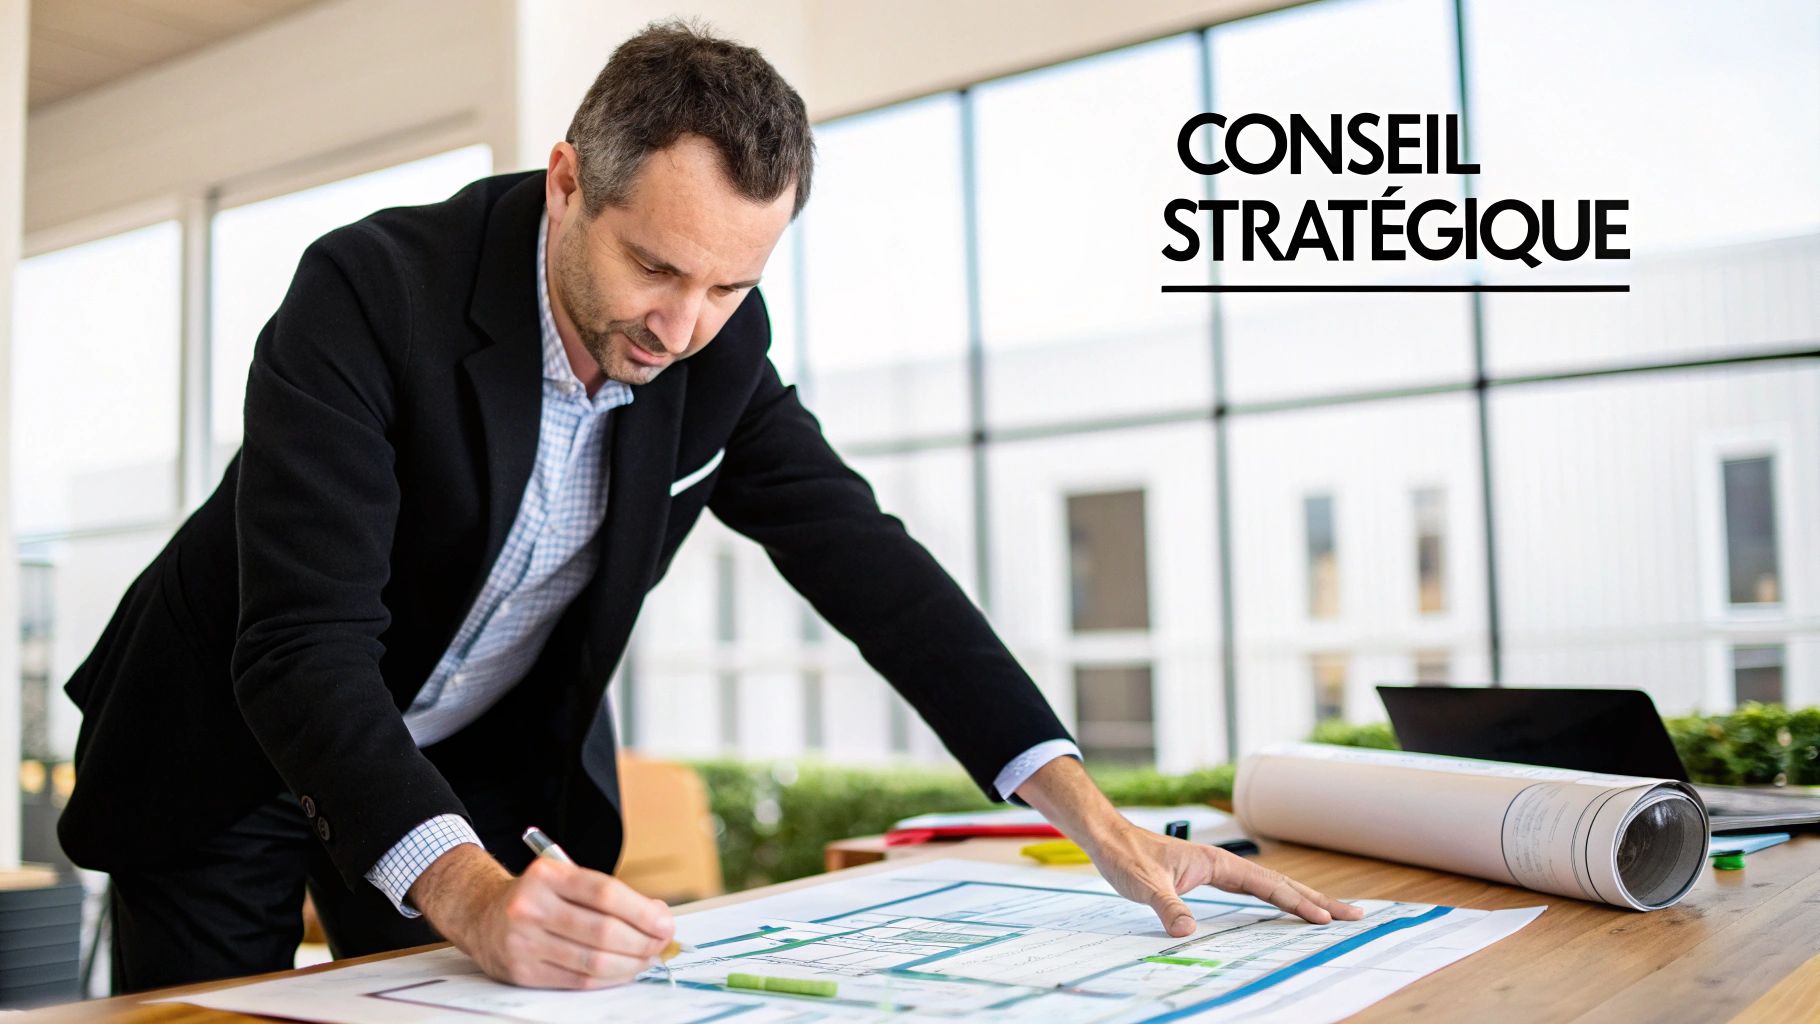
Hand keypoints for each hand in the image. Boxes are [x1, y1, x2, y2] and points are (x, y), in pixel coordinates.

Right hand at [410, 844, 675, 987]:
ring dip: (630, 964)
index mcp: (547, 875)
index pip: (604, 893)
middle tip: (661, 943)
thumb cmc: (538, 897)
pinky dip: (608, 978)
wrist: (481, 915)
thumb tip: (657, 917)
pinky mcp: (523, 971)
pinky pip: (577, 980)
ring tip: (647, 958)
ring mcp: (524, 942)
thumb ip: (609, 895)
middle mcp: (531, 907)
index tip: (665, 922)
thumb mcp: (566, 880)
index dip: (642, 911)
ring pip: (593, 961)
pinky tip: (623, 970)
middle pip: (603, 931)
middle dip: (642, 941)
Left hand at [1084, 820, 1362, 935]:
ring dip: (1302, 898)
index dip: (1298, 902)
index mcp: (1217, 863)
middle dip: (1317, 900)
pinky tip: (1285, 907)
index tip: (1326, 917)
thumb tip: (1185, 932)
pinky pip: (1253, 890)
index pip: (1268, 885)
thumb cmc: (1126, 857)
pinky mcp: (1209, 876)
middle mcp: (1223, 864)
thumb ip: (1165, 908)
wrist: (1109, 839)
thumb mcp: (1143, 886)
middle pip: (1281, 883)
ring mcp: (1219, 869)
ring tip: (1332, 912)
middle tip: (1354, 914)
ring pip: (1270, 885)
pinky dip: (1276, 899)